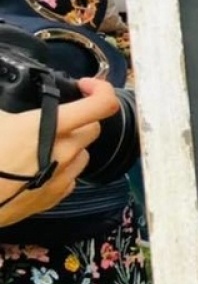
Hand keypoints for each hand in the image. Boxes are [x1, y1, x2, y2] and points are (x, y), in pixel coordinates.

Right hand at [0, 79, 120, 228]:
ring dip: (70, 147)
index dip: (101, 90)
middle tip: (56, 119)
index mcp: (53, 127)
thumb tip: (13, 110)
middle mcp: (65, 151)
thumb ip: (10, 110)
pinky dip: (59, 170)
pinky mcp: (55, 197)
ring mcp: (63, 176)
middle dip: (80, 120)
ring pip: (82, 154)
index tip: (86, 86)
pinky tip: (36, 169)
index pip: (101, 105)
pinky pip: (69, 178)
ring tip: (41, 146)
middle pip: (93, 129)